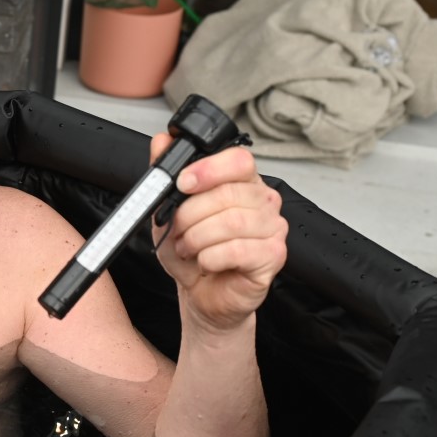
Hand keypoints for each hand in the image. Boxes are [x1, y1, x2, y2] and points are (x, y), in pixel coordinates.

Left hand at [148, 134, 287, 330]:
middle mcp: (263, 200)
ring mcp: (273, 227)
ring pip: (232, 222)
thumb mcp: (168, 211)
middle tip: (178, 231)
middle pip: (229, 194)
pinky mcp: (274, 255)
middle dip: (191, 215)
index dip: (209, 169)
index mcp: (243, 182)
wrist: (201, 295)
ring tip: (189, 248)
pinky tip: (206, 263)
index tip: (183, 183)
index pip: (239, 160)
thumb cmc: (192, 253)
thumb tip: (162, 142)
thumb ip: (165, 174)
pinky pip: (238, 250)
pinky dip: (211, 258)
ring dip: (198, 238)